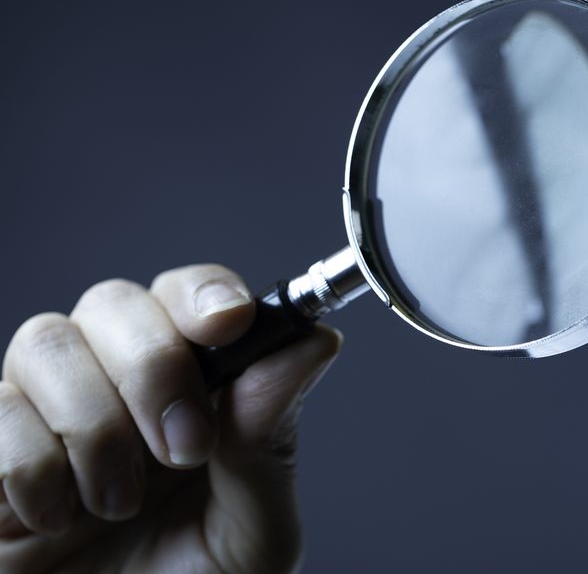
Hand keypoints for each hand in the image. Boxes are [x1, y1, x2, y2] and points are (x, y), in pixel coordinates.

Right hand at [0, 264, 341, 572]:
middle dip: (155, 366)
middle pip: (115, 302)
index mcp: (193, 391)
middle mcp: (114, 386)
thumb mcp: (251, 534)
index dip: (206, 295)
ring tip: (118, 504)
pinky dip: (31, 465)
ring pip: (47, 341)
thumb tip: (315, 343)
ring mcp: (43, 414)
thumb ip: (272, 442)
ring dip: (94, 425)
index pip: (192, 296)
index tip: (230, 323)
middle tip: (184, 449)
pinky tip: (55, 519)